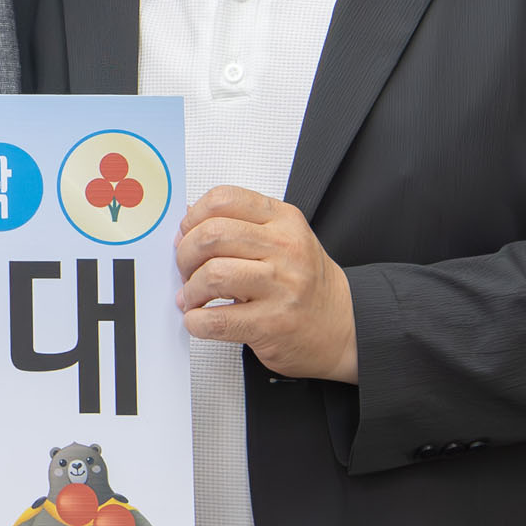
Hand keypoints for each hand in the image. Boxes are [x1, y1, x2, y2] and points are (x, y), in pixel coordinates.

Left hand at [174, 185, 358, 383]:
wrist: (342, 326)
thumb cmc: (305, 283)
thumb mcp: (282, 239)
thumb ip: (240, 225)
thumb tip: (188, 218)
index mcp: (284, 221)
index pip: (224, 199)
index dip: (192, 218)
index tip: (185, 235)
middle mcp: (286, 249)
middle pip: (211, 235)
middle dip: (184, 255)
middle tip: (185, 271)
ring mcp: (282, 287)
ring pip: (213, 274)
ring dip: (190, 290)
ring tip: (192, 298)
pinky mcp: (273, 323)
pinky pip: (218, 320)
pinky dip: (197, 322)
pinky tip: (199, 320)